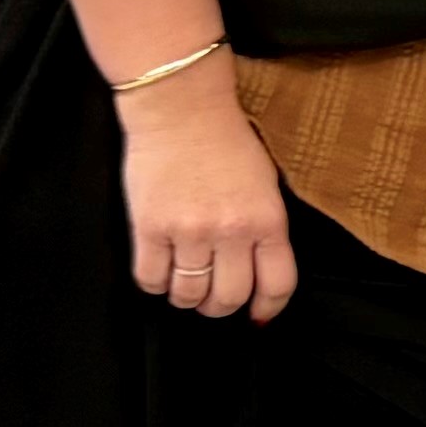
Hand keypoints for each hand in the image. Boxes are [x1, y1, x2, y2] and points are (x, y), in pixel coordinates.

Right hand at [119, 63, 296, 321]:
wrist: (181, 110)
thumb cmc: (227, 141)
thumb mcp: (266, 185)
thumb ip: (265, 229)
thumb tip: (260, 273)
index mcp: (267, 220)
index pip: (276, 285)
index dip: (267, 309)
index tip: (258, 316)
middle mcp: (231, 231)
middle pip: (228, 298)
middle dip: (220, 307)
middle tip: (213, 298)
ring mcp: (188, 231)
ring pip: (187, 294)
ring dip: (186, 298)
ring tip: (184, 283)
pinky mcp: (149, 228)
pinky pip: (150, 279)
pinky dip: (155, 284)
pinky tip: (159, 271)